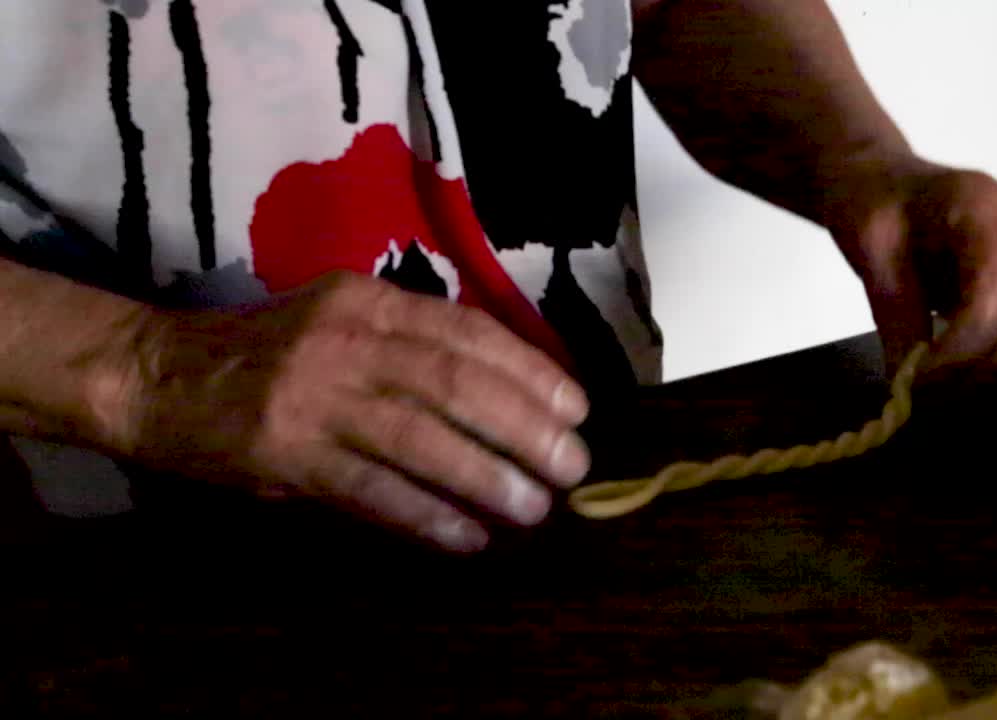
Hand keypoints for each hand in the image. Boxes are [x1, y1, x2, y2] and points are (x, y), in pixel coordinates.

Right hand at [104, 272, 590, 552]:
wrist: (160, 375)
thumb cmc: (269, 350)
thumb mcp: (343, 319)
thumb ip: (414, 344)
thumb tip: (511, 393)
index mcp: (369, 300)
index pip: (467, 331)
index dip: (529, 370)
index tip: (576, 407)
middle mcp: (346, 340)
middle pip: (453, 383)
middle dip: (523, 426)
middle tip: (573, 465)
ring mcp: (313, 398)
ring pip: (417, 438)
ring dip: (484, 476)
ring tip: (534, 508)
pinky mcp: (284, 456)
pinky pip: (369, 490)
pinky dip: (424, 516)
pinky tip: (467, 538)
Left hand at [823, 155, 996, 392]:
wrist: (889, 182)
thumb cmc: (874, 204)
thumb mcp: (869, 252)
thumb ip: (894, 314)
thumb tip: (906, 387)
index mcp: (987, 212)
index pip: (996, 296)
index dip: (962, 351)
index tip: (917, 385)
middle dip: (982, 373)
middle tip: (927, 401)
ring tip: (941, 394)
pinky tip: (961, 378)